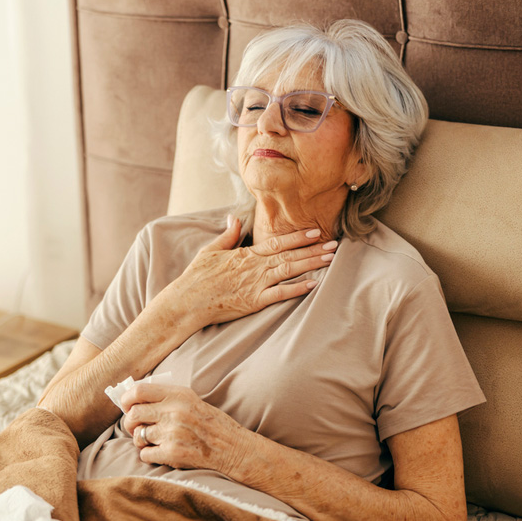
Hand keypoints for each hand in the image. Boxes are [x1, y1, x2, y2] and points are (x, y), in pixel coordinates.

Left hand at [121, 383, 251, 473]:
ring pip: (138, 436)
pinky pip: (145, 454)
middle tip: (137, 427)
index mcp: (178, 395)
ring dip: (141, 440)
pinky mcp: (173, 453)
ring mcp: (172, 433)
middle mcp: (174, 412)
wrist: (232, 447)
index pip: (138, 391)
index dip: (126, 399)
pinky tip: (160, 452)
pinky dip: (149, 455)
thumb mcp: (190, 400)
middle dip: (131, 423)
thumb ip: (166, 397)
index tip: (126, 406)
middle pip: (133, 414)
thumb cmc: (211, 423)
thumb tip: (134, 399)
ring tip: (154, 440)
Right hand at [170, 216, 336, 327]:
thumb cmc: (197, 277)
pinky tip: (313, 284)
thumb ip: (227, 235)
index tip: (315, 232)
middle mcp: (254, 267)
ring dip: (310, 264)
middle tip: (334, 245)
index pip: (276, 242)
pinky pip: (280, 294)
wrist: (187, 301)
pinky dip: (297, 289)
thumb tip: (234, 219)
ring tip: (329, 260)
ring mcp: (255, 284)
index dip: (297, 237)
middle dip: (313, 250)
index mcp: (246, 255)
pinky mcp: (254, 301)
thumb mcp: (210, 251)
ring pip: (288, 271)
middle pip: (289, 255)